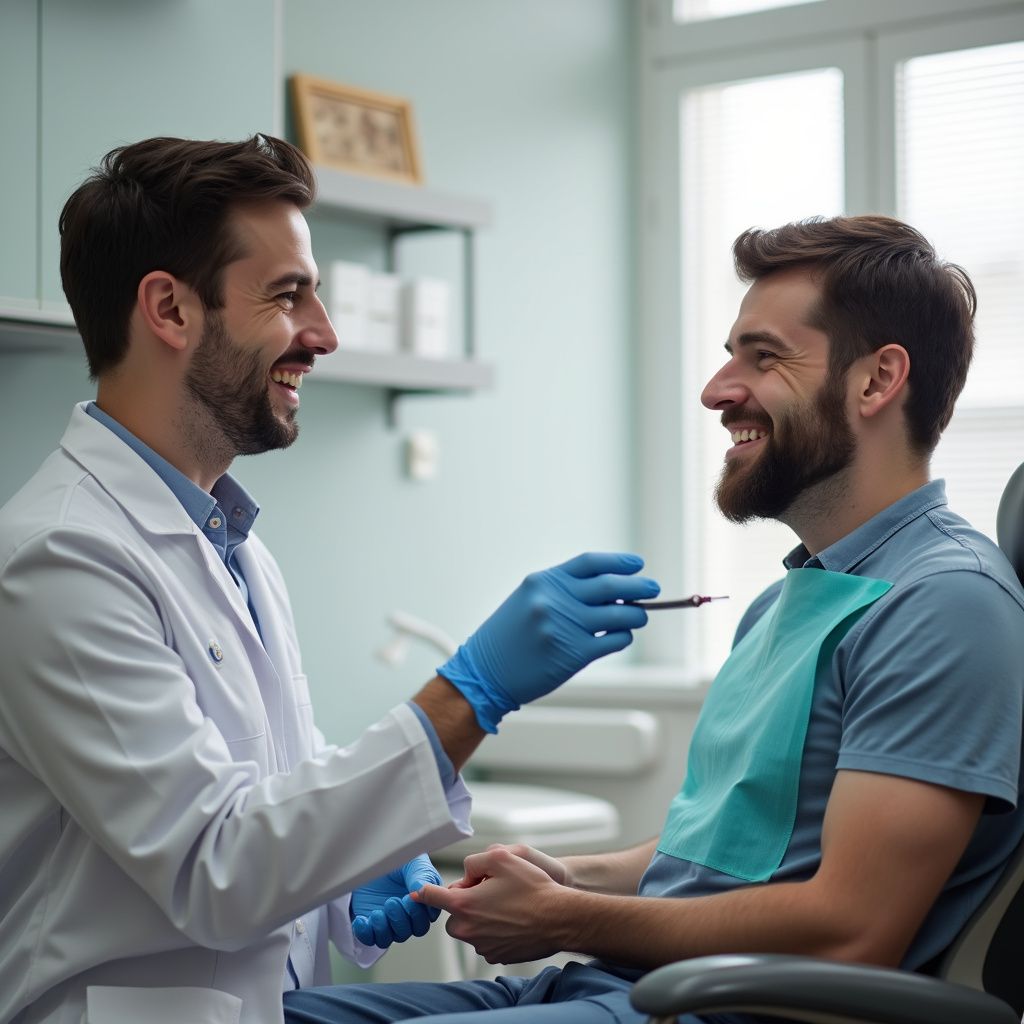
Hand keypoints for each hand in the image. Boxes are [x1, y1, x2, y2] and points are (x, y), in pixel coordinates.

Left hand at [350, 854, 442, 947]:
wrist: (373, 858)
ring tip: (378, 912)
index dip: (418, 912)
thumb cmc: (400, 859)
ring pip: (392, 937)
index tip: (409, 897)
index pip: (427, 919)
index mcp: (424, 902)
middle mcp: (409, 915)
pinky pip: (370, 938)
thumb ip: (422, 876)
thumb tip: (421, 891)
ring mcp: (390, 921)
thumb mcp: (414, 862)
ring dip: (385, 928)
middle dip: (401, 919)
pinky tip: (362, 920)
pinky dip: (366, 933)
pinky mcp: (372, 925)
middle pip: (411, 931)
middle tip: (392, 901)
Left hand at [412, 846, 568, 963]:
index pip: (433, 898)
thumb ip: (475, 861)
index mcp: (464, 905)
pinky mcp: (498, 956)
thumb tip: (466, 876)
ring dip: (481, 918)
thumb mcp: (502, 857)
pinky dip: (494, 932)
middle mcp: (469, 930)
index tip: (416, 893)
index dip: (423, 892)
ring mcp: (483, 946)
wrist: (558, 919)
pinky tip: (514, 921)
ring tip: (507, 906)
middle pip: (454, 916)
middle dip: (464, 905)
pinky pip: (488, 941)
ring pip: (472, 929)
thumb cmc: (531, 887)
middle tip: (487, 892)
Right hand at [438, 552, 658, 731]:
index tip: (636, 564)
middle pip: (611, 585)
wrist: (485, 673)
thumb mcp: (527, 599)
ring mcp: (566, 626)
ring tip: (638, 615)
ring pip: (620, 612)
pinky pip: (614, 639)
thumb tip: (610, 587)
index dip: (619, 562)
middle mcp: (555, 600)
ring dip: (636, 613)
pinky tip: (621, 635)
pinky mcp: (575, 653)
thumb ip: (562, 590)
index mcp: (543, 581)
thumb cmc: (508, 637)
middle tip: (653, 587)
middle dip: (639, 585)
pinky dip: (624, 636)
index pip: (590, 562)